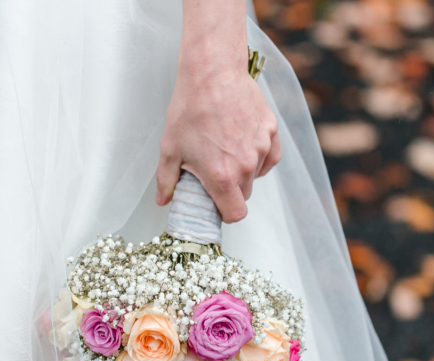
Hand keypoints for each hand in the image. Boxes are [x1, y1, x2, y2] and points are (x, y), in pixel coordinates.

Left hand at [156, 0, 280, 222]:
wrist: (211, 73)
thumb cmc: (189, 109)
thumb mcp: (170, 148)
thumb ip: (167, 180)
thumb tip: (163, 200)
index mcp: (222, 176)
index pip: (235, 214)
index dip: (225, 213)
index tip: (216, 203)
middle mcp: (246, 166)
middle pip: (244, 195)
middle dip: (230, 190)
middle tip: (214, 172)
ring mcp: (261, 147)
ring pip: (256, 175)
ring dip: (244, 171)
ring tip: (224, 150)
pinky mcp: (271, 131)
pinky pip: (269, 157)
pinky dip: (259, 156)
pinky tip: (242, 144)